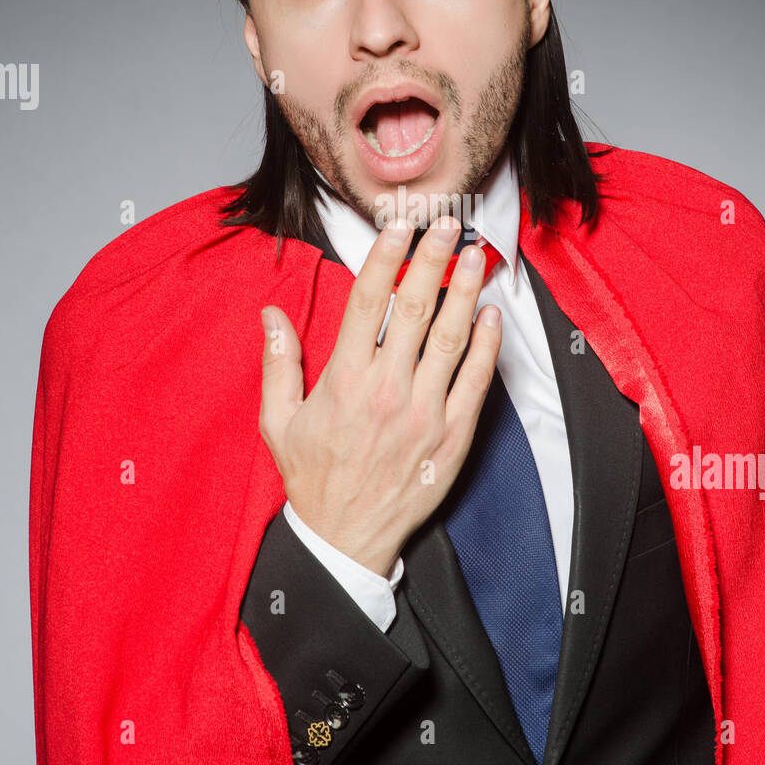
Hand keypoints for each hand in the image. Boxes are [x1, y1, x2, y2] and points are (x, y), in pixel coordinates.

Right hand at [257, 217, 501, 576]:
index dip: (384, 259)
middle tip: (449, 225)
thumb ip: (279, 363)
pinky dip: (488, 345)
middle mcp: (387, 390)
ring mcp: (425, 413)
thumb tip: (271, 314)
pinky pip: (476, 381)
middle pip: (417, 309)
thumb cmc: (313, 478)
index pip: (368, 304)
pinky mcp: (453, 436)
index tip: (398, 228)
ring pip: (453, 338)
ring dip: (467, 291)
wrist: (347, 539)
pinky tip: (493, 315)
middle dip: (434, 259)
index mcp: (344, 381)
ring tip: (477, 256)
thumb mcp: (277, 421)